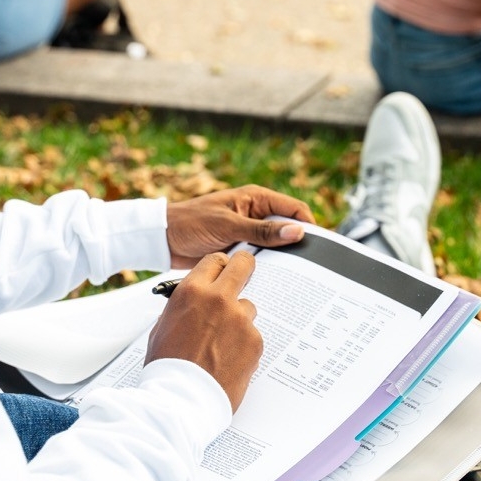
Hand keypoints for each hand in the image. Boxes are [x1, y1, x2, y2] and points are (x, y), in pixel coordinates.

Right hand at [145, 251, 262, 411]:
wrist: (180, 400)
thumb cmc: (167, 367)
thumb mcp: (163, 326)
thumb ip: (185, 307)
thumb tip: (195, 302)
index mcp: (191, 291)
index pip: (215, 261)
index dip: (221, 265)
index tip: (225, 269)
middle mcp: (219, 299)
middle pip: (243, 266)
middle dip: (245, 267)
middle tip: (246, 272)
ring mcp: (240, 319)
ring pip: (248, 308)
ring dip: (239, 320)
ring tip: (221, 345)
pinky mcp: (255, 341)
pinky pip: (252, 335)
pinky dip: (244, 346)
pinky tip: (228, 361)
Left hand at [165, 185, 313, 268]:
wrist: (162, 240)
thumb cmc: (191, 224)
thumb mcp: (229, 226)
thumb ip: (262, 231)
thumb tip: (297, 231)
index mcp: (256, 199)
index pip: (295, 209)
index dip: (308, 225)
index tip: (318, 247)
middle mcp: (256, 215)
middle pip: (288, 229)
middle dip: (297, 245)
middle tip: (309, 267)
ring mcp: (248, 234)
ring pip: (275, 246)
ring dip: (281, 259)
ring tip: (293, 277)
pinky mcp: (240, 250)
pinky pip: (260, 258)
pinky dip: (266, 267)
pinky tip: (271, 281)